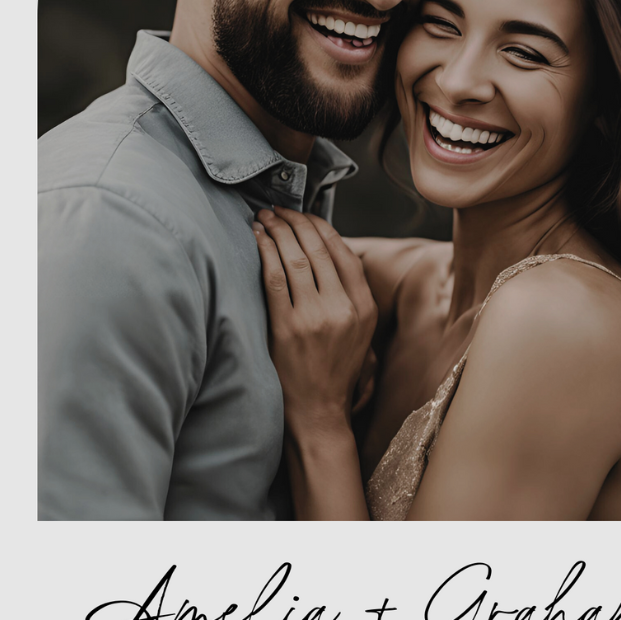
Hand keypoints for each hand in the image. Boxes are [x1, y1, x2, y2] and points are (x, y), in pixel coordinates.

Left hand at [253, 208, 377, 430]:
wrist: (318, 411)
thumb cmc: (334, 369)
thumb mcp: (358, 331)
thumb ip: (349, 293)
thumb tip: (327, 251)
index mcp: (363, 306)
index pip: (342, 252)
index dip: (320, 227)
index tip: (303, 214)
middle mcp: (342, 308)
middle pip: (317, 250)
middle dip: (295, 222)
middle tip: (278, 208)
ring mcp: (314, 317)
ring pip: (294, 258)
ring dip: (277, 231)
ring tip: (265, 217)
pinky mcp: (287, 327)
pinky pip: (273, 278)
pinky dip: (264, 252)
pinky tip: (257, 238)